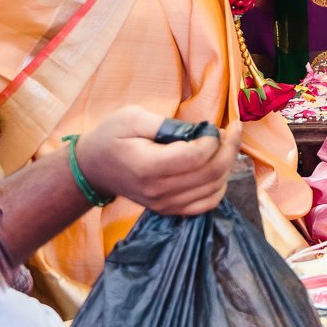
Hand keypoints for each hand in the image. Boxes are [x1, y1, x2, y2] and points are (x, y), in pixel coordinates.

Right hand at [75, 106, 243, 215]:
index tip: (216, 125)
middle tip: (232, 130)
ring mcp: (164, 204)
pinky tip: (218, 168)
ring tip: (224, 145)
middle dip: (229, 148)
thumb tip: (200, 131)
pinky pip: (206, 205)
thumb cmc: (111, 137)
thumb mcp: (132, 117)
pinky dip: (220, 186)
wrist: (93, 168)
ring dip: (227, 165)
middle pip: (210, 173)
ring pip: (213, 190)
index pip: (196, 157)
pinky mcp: (169, 210)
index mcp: (148, 166)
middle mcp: (158, 191)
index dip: (215, 139)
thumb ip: (167, 123)